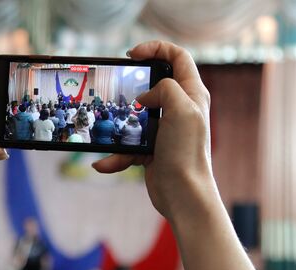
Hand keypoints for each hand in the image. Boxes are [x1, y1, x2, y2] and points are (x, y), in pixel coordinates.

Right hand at [92, 41, 213, 218]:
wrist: (183, 195)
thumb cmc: (186, 152)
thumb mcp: (181, 109)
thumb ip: (165, 89)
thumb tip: (146, 96)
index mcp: (192, 94)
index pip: (178, 58)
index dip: (156, 49)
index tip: (132, 54)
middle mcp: (180, 109)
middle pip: (154, 85)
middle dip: (134, 85)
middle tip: (118, 85)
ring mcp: (164, 130)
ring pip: (135, 116)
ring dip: (119, 124)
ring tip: (107, 127)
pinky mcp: (151, 150)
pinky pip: (127, 146)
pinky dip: (115, 155)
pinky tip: (103, 163)